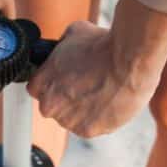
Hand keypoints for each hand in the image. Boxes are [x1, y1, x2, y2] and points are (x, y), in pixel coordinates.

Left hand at [27, 0, 166, 137]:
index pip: (38, 89)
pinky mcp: (87, 131)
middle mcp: (49, 105)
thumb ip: (60, 48)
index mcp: (39, 83)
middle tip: (88, 86)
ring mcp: (67, 121)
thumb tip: (63, 48)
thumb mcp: (73, 35)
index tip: (67, 80)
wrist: (129, 60)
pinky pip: (89, 127)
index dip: (54, 83)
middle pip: (54, 106)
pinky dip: (99, 119)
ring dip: (83, 110)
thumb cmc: (102, 45)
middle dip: (67, 99)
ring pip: (72, 119)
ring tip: (102, 92)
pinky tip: (110, 102)